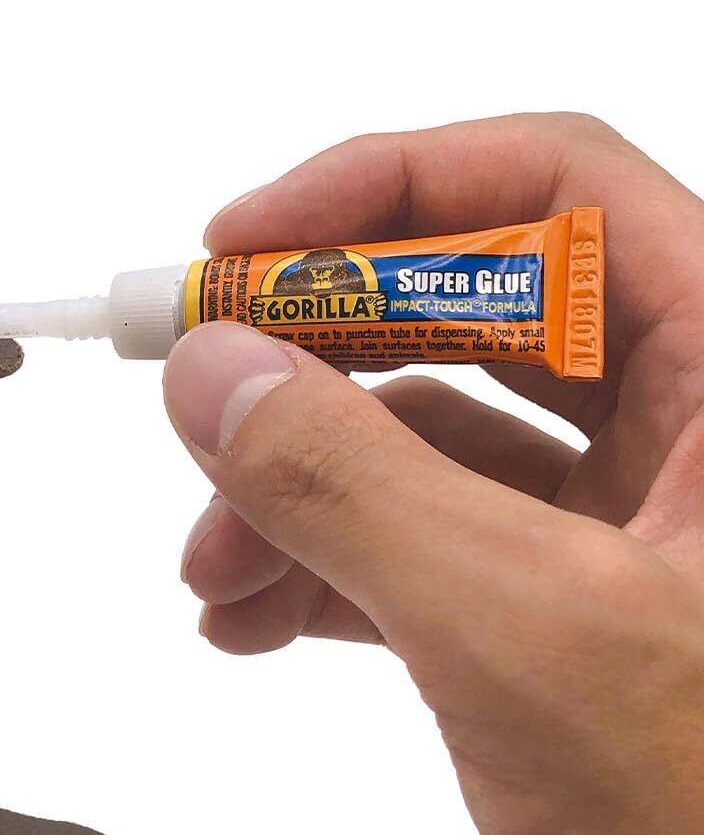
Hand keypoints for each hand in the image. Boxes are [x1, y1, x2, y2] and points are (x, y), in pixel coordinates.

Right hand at [163, 112, 703, 834]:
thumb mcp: (530, 641)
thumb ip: (356, 484)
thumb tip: (215, 371)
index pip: (558, 193)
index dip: (384, 194)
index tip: (243, 246)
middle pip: (474, 309)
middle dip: (318, 354)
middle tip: (192, 383)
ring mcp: (642, 539)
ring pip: (436, 440)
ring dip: (301, 483)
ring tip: (213, 562)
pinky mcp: (580, 629)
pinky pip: (430, 546)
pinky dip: (331, 568)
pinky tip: (256, 618)